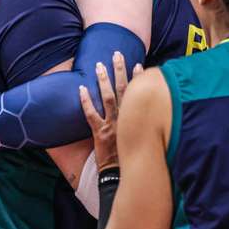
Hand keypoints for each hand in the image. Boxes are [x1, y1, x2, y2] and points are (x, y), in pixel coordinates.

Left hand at [79, 52, 143, 170]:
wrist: (122, 174)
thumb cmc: (135, 157)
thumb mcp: (143, 138)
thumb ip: (143, 124)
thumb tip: (147, 113)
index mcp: (136, 118)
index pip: (138, 94)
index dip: (139, 79)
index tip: (140, 65)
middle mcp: (125, 117)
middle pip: (123, 89)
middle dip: (120, 70)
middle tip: (116, 54)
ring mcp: (112, 124)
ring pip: (107, 98)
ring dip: (103, 80)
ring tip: (99, 65)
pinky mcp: (100, 133)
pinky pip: (91, 114)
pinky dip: (85, 101)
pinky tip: (81, 88)